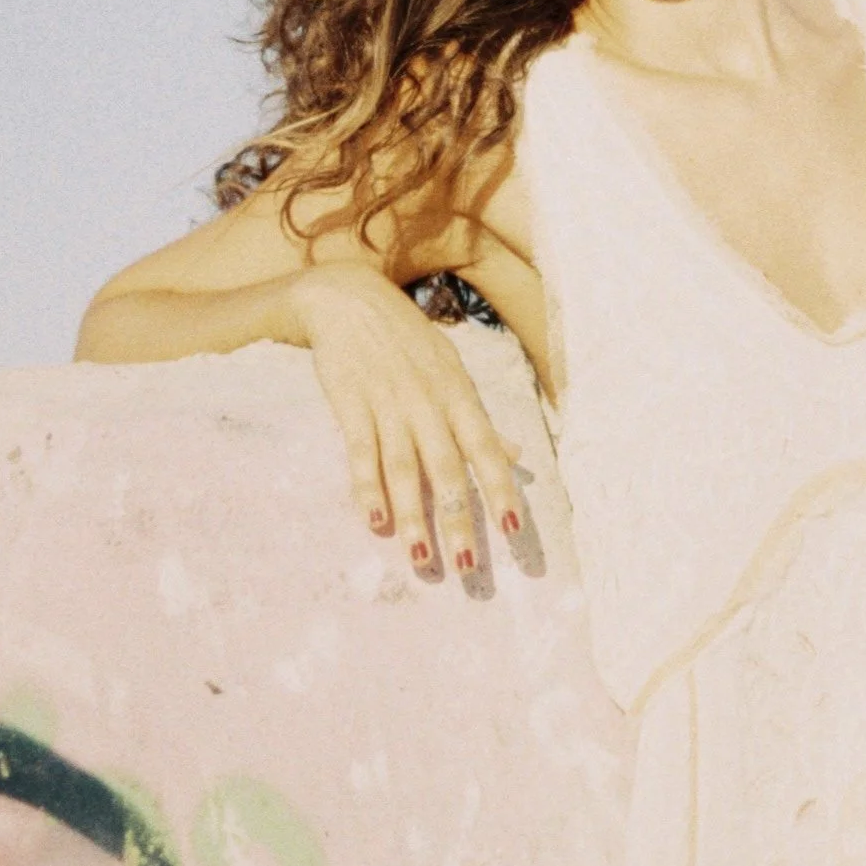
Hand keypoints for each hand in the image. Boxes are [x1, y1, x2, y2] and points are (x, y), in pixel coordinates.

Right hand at [291, 265, 524, 580]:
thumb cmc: (407, 340)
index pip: (485, 448)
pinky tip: (375, 522)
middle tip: (467, 567)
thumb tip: (516, 455)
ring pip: (404, 469)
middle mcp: (428, 403)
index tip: (514, 529)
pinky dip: (367, 488)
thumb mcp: (451, 370)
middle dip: (457, 519)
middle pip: (446, 468)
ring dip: (413, 516)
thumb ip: (479, 419)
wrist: (349, 298)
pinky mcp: (351, 405)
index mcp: (458, 395)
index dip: (500, 489)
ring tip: (421, 559)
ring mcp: (389, 404)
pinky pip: (362, 453)